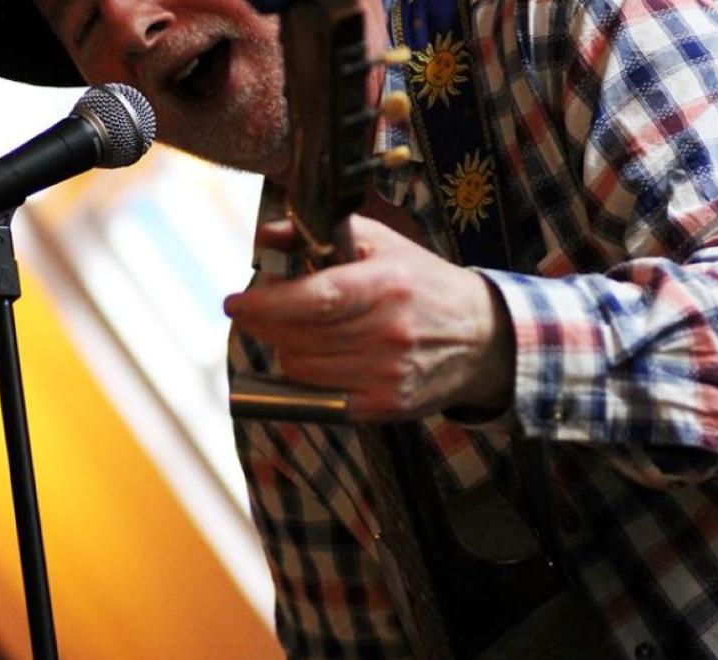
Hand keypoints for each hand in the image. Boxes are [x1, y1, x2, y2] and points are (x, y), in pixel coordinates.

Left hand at [224, 215, 515, 420]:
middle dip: (265, 323)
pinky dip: (308, 377)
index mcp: (385, 287)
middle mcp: (387, 334)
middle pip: (297, 337)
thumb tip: (267, 235)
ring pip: (301, 369)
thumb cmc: (424, 285)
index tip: (235, 301)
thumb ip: (323, 235)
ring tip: (302, 331)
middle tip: (260, 310)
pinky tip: (320, 358)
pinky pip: (320, 396)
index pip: (313, 299)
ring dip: (287, 348)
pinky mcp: (384, 406)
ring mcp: (386, 375)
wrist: (482, 339)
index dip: (265, 303)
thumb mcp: (383, 245)